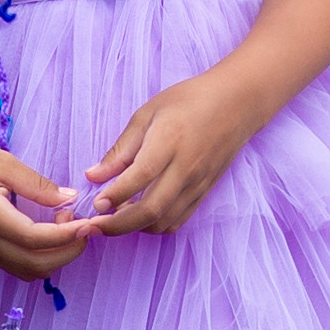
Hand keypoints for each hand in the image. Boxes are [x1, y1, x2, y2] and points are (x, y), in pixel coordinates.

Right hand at [0, 138, 97, 280]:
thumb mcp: (1, 162)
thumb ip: (36, 184)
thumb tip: (69, 199)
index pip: (35, 239)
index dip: (67, 235)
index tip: (88, 221)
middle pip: (36, 265)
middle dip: (68, 252)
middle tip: (83, 226)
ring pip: (28, 272)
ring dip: (55, 257)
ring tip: (65, 225)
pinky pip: (17, 267)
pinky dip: (40, 257)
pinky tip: (47, 232)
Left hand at [86, 71, 258, 236]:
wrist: (237, 103)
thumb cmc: (188, 101)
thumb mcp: (147, 113)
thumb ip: (121, 148)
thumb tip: (92, 176)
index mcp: (168, 141)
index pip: (140, 177)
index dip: (115, 195)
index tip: (95, 203)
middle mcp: (186, 167)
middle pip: (151, 209)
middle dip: (118, 225)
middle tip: (94, 226)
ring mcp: (198, 183)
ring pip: (163, 221)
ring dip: (135, 228)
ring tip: (114, 220)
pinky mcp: (204, 192)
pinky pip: (177, 220)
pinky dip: (155, 226)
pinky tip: (139, 217)